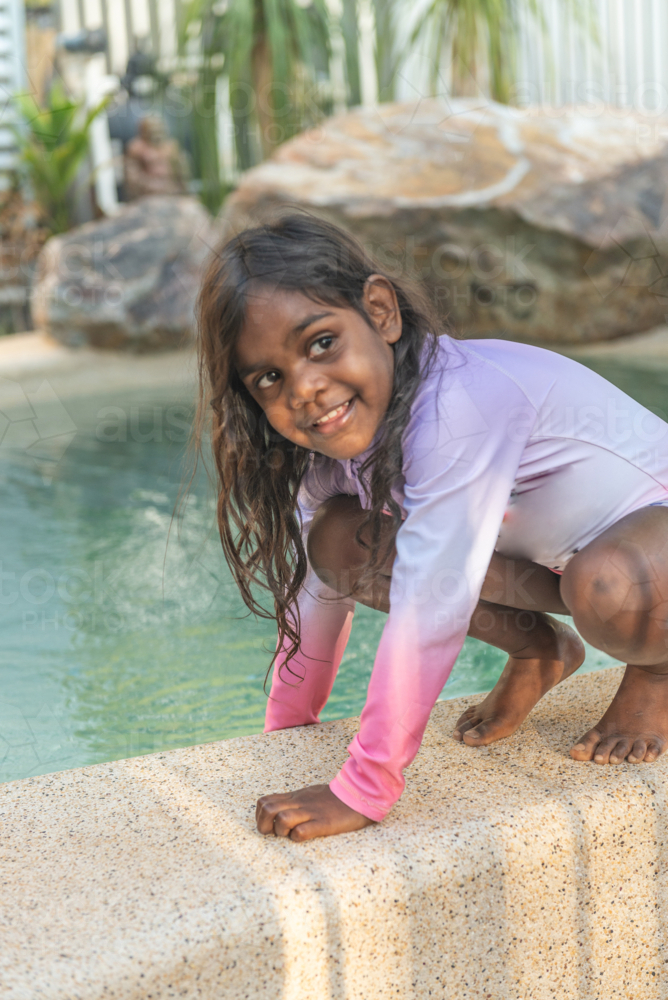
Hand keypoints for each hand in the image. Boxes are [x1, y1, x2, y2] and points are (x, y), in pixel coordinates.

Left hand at [256, 783, 374, 841]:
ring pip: (282, 819)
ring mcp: (311, 812)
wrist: (358, 794)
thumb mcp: (309, 795)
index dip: (260, 816)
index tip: (269, 826)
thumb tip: (279, 813)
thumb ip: (294, 802)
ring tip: (290, 835)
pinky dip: (298, 837)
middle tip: (275, 834)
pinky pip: (302, 831)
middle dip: (264, 826)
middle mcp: (299, 803)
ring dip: (281, 832)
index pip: (264, 801)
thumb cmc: (333, 798)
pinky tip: (304, 837)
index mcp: (295, 797)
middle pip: (267, 809)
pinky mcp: (324, 823)